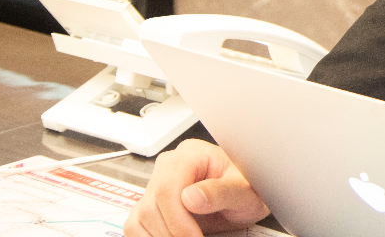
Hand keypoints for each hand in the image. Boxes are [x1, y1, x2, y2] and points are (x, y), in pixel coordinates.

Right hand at [125, 139, 269, 235]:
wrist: (245, 196)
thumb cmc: (247, 187)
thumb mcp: (244, 190)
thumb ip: (221, 192)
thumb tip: (191, 197)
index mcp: (191, 155)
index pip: (168, 187)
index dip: (177, 219)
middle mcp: (168, 167)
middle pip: (151, 206)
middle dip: (171, 232)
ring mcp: (156, 186)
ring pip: (140, 218)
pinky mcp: (151, 206)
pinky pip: (137, 226)